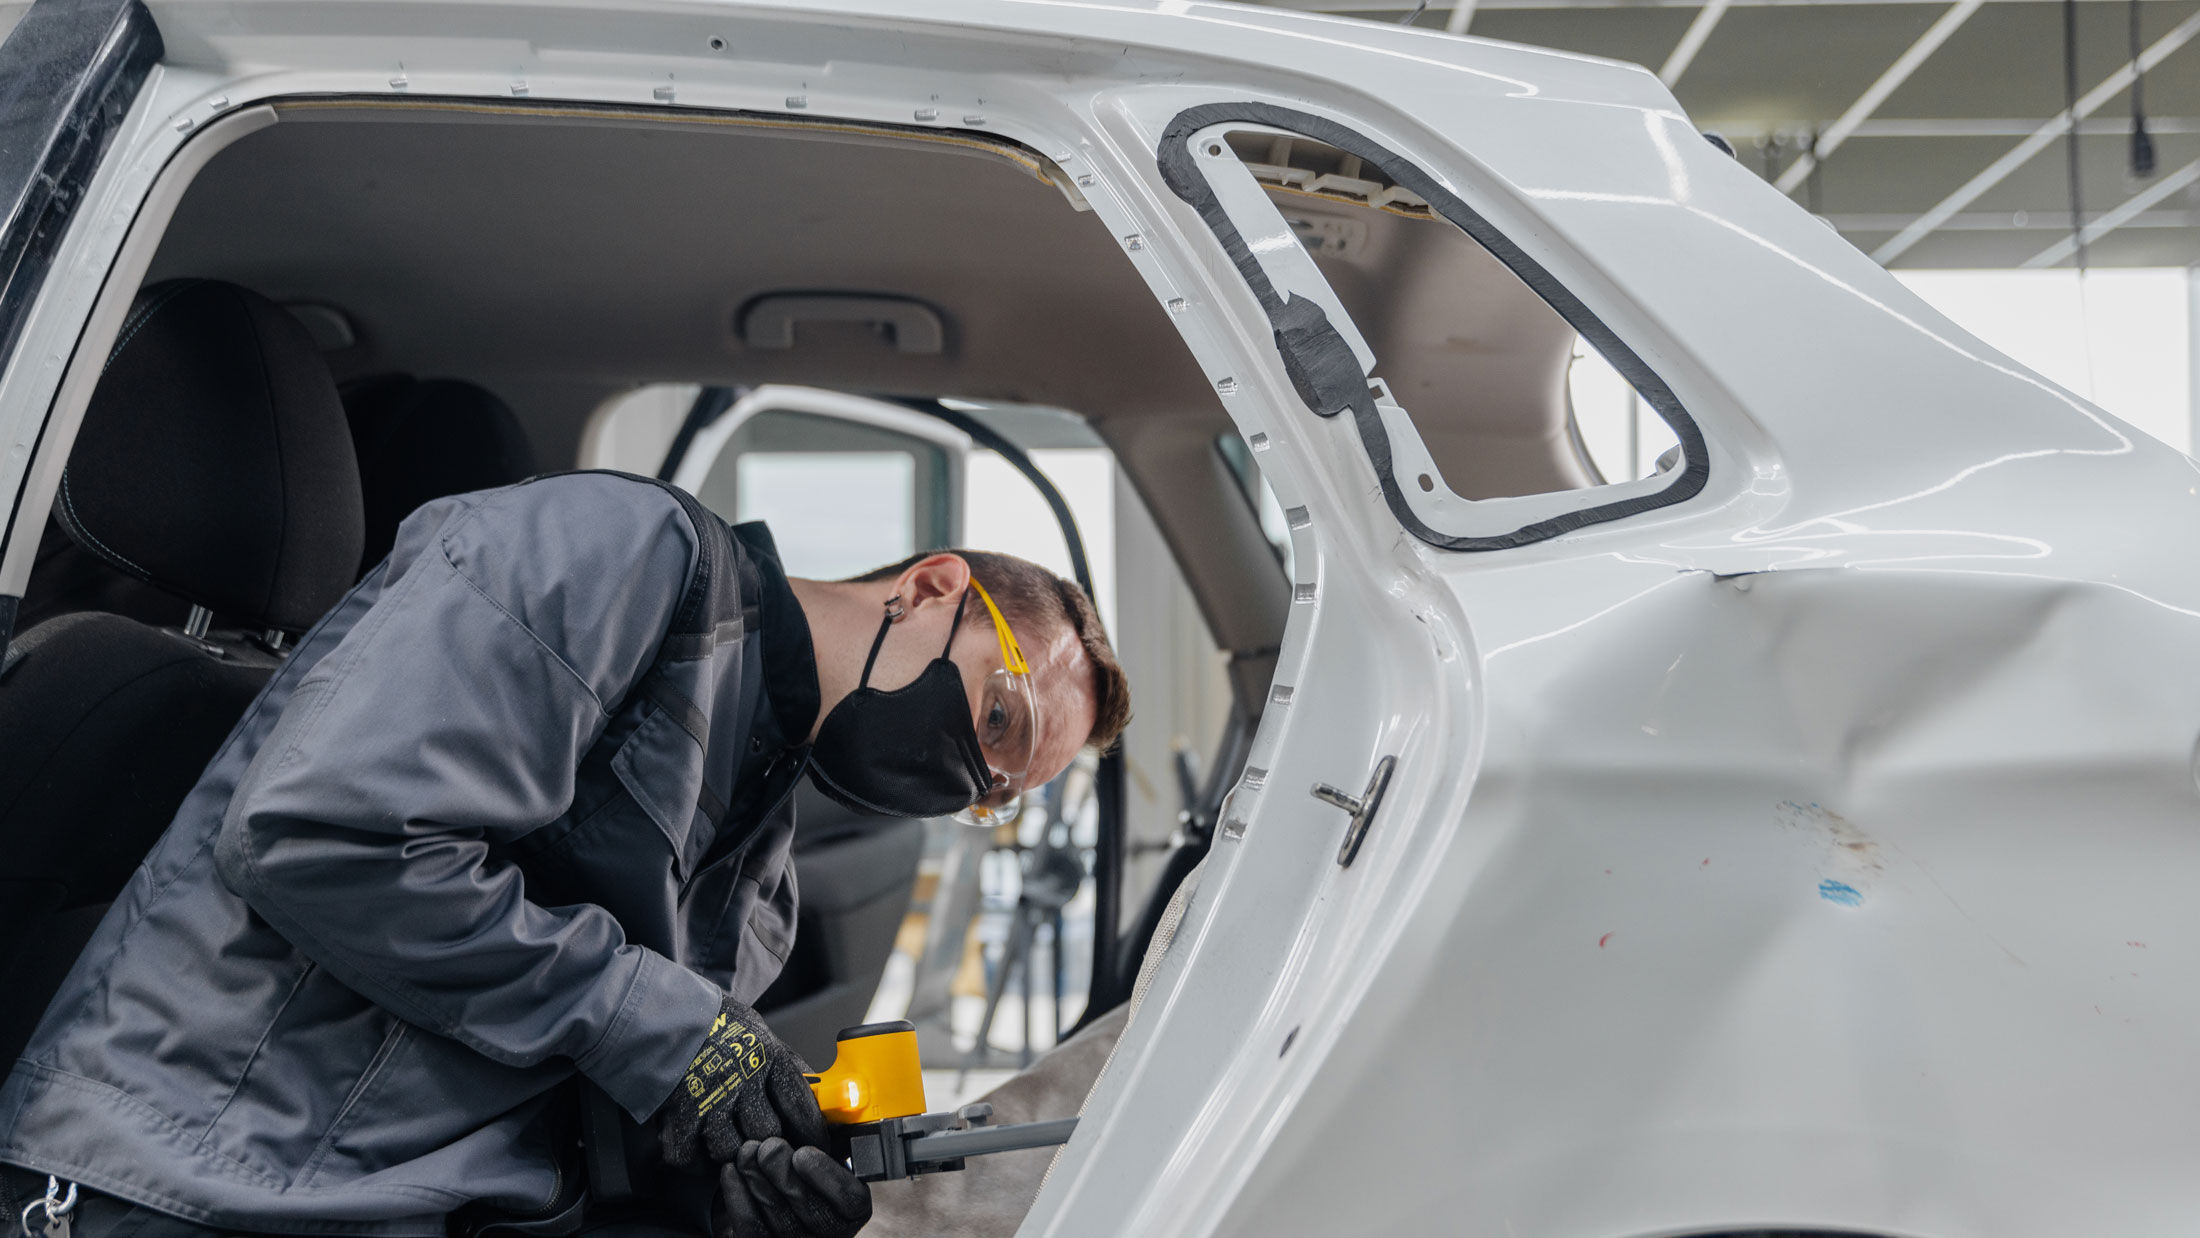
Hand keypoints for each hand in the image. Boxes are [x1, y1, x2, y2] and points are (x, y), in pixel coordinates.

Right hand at [659, 996, 828, 1168]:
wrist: (665, 1014)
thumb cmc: (718, 1025)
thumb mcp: (762, 1034)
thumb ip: (789, 1066)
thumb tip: (819, 1093)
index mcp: (768, 1057)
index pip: (801, 1107)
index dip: (810, 1132)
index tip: (812, 1144)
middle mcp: (741, 1079)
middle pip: (767, 1134)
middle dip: (768, 1141)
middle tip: (763, 1141)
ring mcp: (708, 1098)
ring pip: (731, 1150)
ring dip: (731, 1151)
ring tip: (728, 1138)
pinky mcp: (677, 1115)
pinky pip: (692, 1156)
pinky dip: (696, 1160)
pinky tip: (700, 1145)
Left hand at [718, 1138, 871, 1237]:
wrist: (774, 1193)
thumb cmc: (802, 1164)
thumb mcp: (824, 1148)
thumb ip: (830, 1136)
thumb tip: (827, 1105)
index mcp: (853, 1208)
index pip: (851, 1200)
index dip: (827, 1177)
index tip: (803, 1152)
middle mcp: (830, 1232)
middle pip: (812, 1211)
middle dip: (785, 1175)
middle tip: (768, 1146)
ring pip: (778, 1220)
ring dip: (759, 1181)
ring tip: (747, 1151)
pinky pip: (751, 1229)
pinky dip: (738, 1198)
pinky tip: (731, 1171)